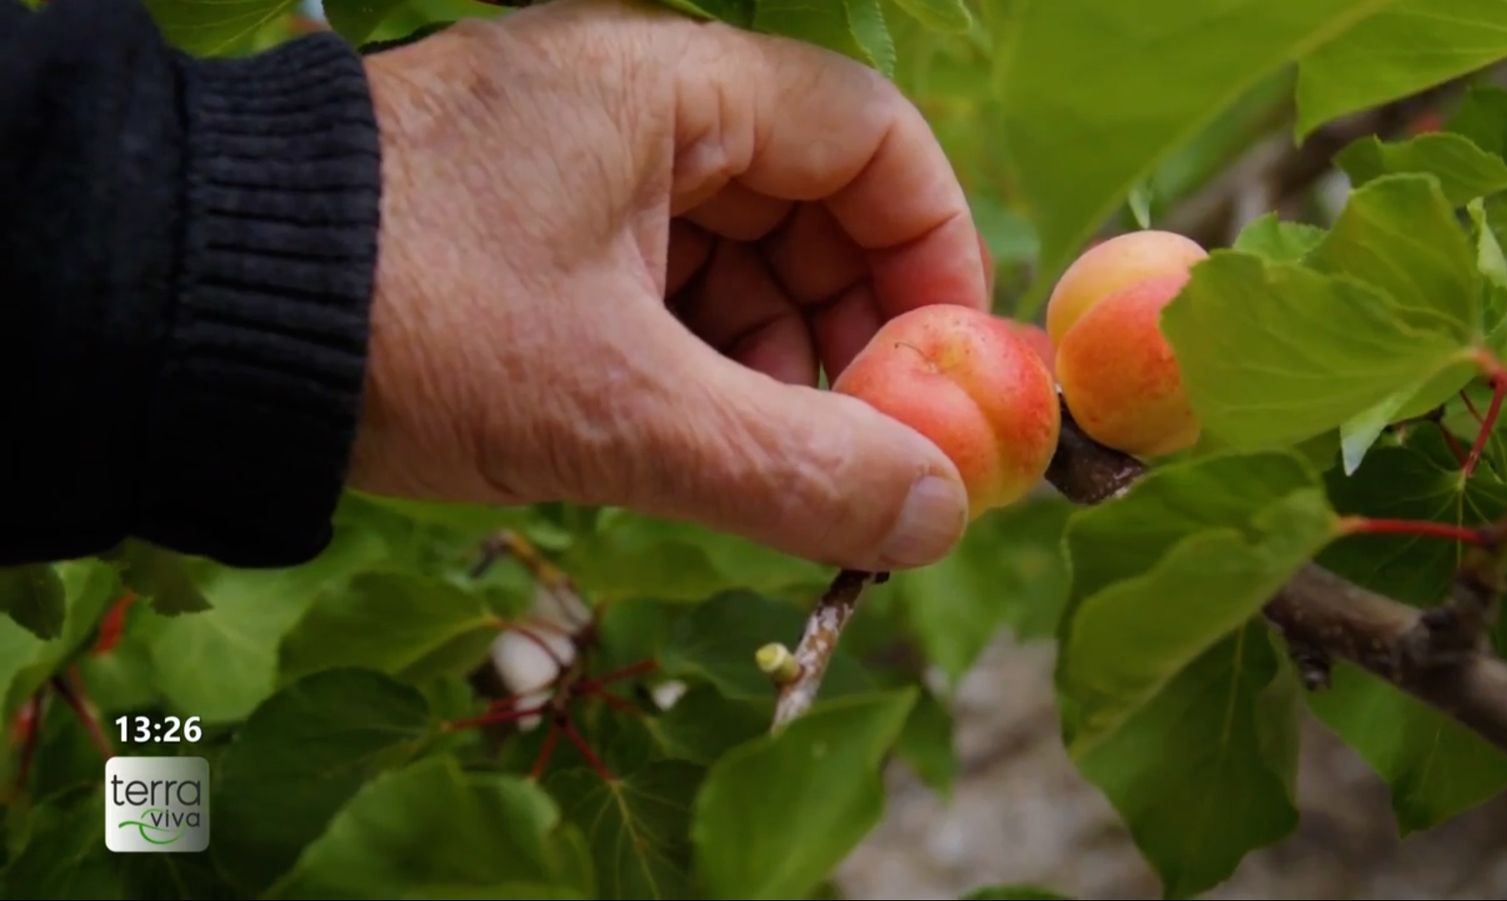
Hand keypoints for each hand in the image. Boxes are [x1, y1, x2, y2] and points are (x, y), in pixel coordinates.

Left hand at [350, 0, 989, 570]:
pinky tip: (686, 439)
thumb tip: (933, 518)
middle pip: (812, 202)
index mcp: (664, 84)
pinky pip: (660, 284)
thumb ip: (789, 467)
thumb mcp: (613, 407)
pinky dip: (696, 363)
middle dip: (851, 331)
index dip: (933, 257)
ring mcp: (574, 166)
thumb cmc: (405, 326)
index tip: (949, 377)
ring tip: (761, 460)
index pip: (870, 140)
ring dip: (773, 362)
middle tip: (861, 446)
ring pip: (735, 255)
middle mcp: (629, 103)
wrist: (185, 321)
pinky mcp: (529, 229)